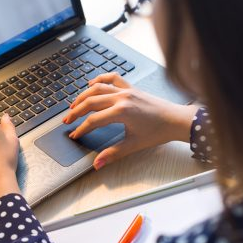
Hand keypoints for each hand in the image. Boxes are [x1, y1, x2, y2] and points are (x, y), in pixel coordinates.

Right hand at [63, 72, 197, 169]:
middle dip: (76, 111)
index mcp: (122, 112)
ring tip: (74, 105)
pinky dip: (100, 79)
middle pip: (91, 101)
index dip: (82, 128)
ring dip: (83, 95)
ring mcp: (126, 90)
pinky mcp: (131, 87)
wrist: (176, 120)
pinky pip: (112, 78)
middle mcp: (122, 98)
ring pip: (98, 88)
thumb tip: (98, 163)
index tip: (75, 134)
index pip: (94, 120)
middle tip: (67, 120)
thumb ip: (113, 154)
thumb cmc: (158, 131)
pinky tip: (91, 84)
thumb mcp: (133, 145)